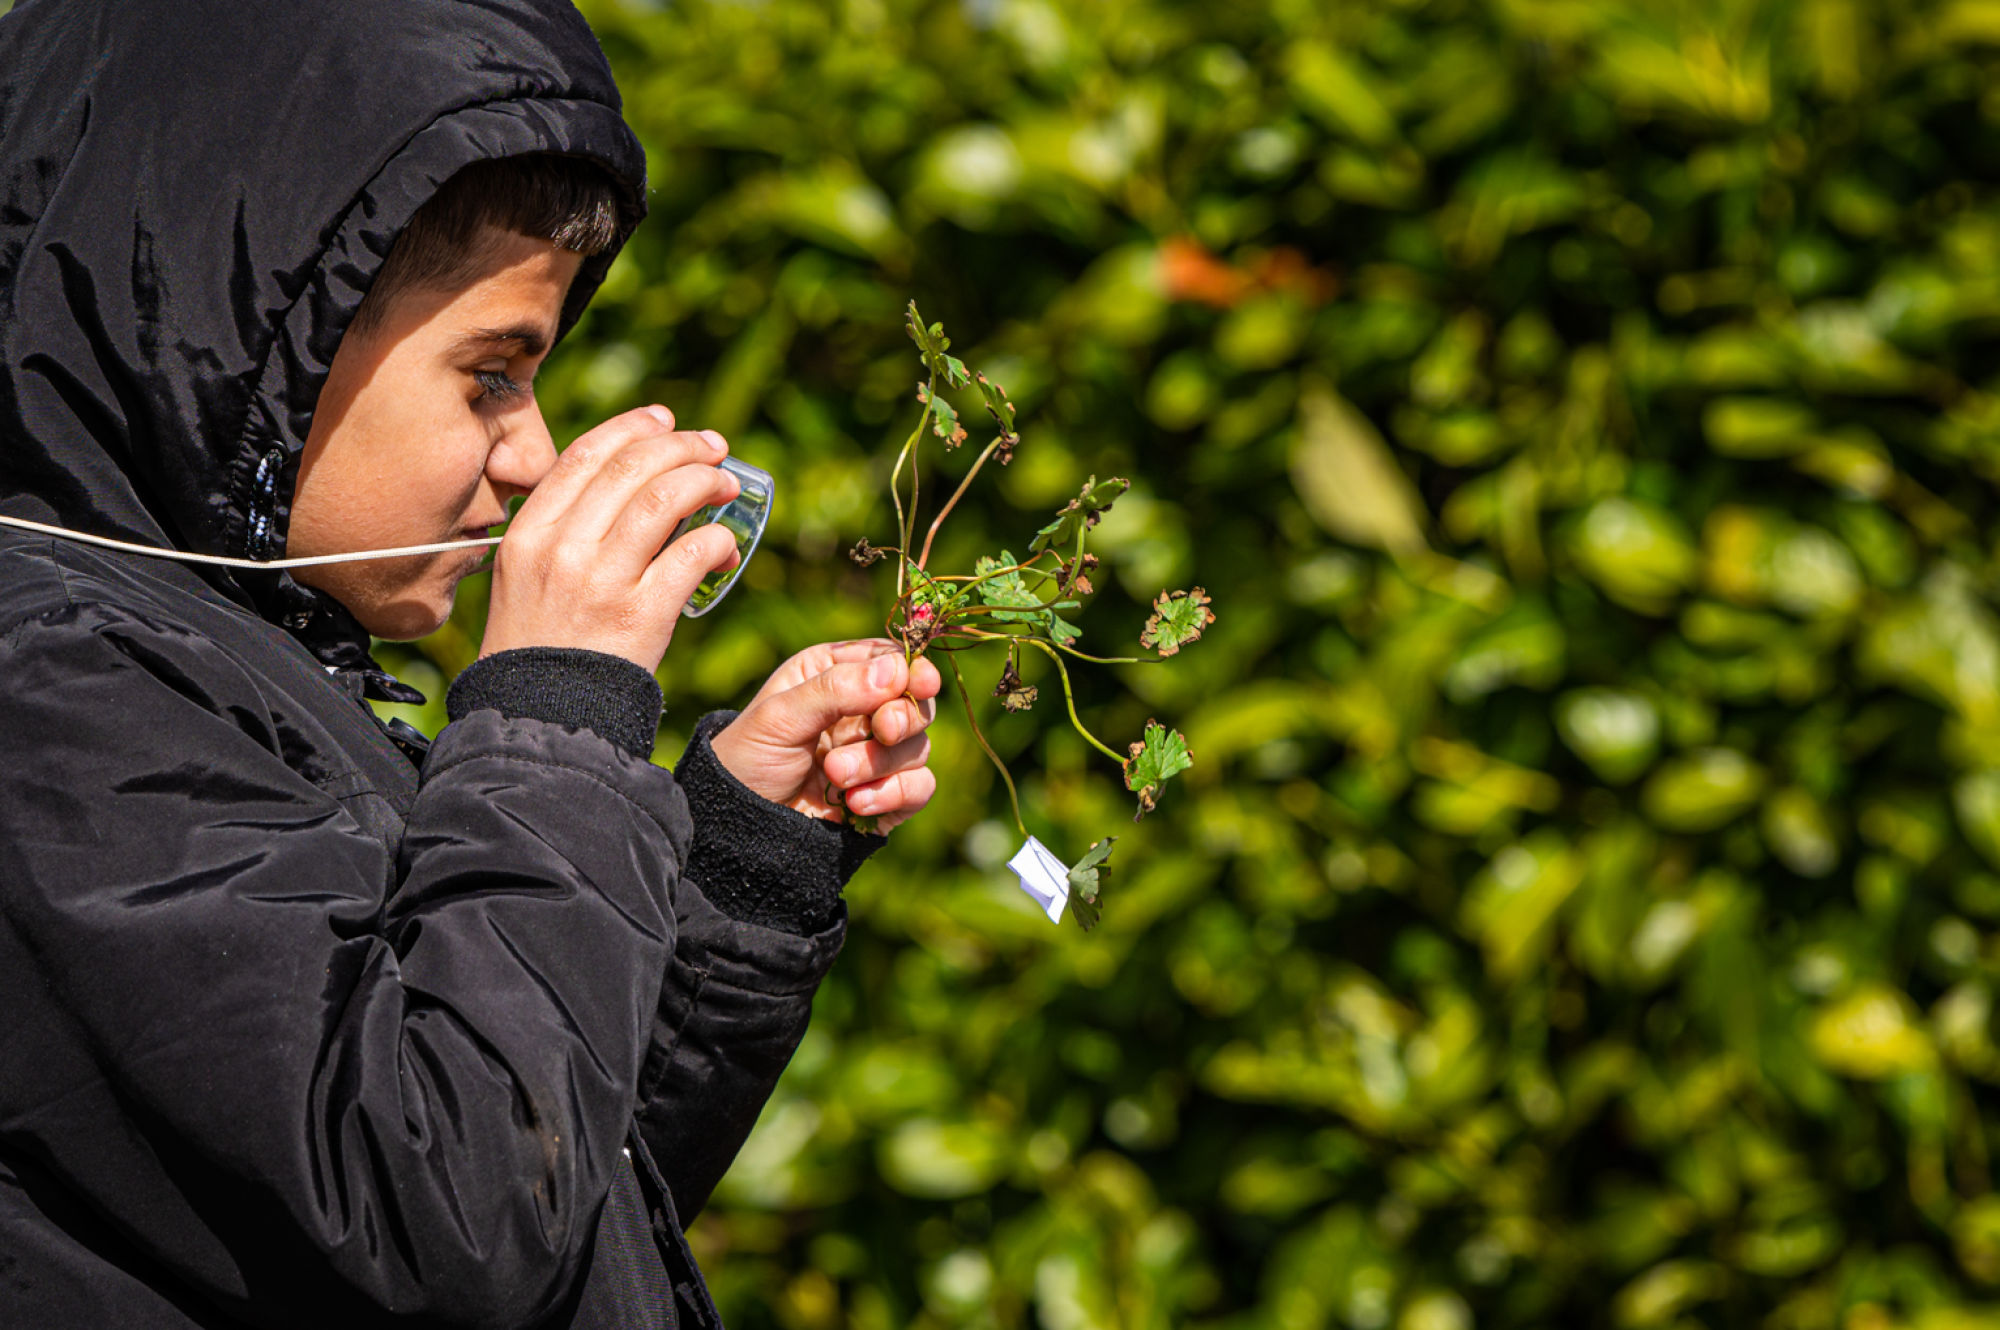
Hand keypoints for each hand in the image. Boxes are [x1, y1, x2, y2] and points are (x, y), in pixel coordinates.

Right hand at [481, 405, 739, 669]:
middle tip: (714, 447)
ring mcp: (601, 580)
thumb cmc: (541, 648)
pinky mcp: (640, 614)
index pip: (585, 456)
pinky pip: (690, 553)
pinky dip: (717, 540)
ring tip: (726, 485)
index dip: (633, 428)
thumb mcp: (526, 578)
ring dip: (705, 481)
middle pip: (631, 468)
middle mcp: (561, 549)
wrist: (542, 718)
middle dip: (680, 446)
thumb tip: (624, 485)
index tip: (665, 420)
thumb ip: (563, 532)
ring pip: (664, 499)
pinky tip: (727, 545)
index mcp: (529, 534)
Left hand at [709, 640, 942, 832]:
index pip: (891, 660)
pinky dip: (893, 794)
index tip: (920, 682)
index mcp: (834, 674)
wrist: (739, 829)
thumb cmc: (749, 760)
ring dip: (878, 763)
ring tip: (834, 776)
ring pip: (917, 747)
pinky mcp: (887, 796)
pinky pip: (920, 786)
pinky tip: (856, 804)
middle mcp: (862, 711)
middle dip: (903, 717)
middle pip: (917, 702)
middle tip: (882, 730)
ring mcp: (877, 755)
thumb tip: (898, 670)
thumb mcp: (780, 716)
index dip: (913, 669)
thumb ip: (836, 689)